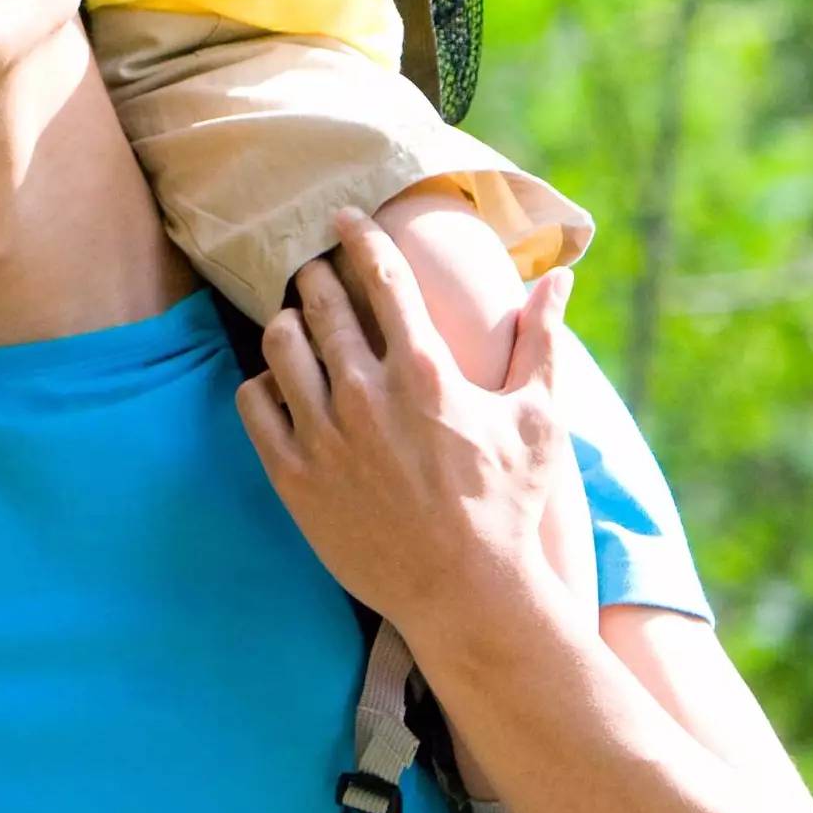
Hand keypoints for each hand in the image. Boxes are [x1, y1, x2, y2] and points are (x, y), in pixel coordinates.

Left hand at [234, 214, 588, 657]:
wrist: (467, 594)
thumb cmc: (509, 505)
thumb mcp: (538, 420)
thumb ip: (542, 341)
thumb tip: (558, 278)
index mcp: (425, 372)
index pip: (379, 277)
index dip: (358, 237)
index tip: (342, 219)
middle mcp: (366, 396)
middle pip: (319, 301)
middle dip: (316, 275)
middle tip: (319, 273)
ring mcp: (324, 436)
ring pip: (279, 343)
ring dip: (286, 321)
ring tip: (298, 324)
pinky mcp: (292, 476)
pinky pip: (254, 402)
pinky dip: (263, 383)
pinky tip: (281, 386)